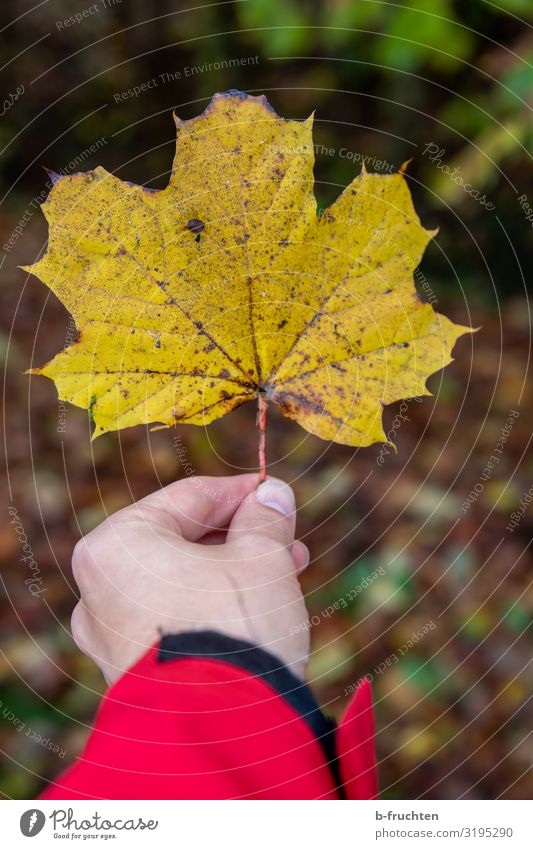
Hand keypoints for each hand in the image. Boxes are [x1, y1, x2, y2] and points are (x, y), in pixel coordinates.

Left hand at [70, 474, 310, 683]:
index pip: (187, 499)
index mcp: (116, 545)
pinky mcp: (128, 673)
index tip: (273, 491)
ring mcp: (108, 637)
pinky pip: (173, 620)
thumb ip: (265, 518)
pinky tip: (255, 608)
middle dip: (240, 538)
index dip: (239, 493)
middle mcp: (98, 589)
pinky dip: (211, 607)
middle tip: (287, 539)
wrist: (221, 731)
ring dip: (232, 572)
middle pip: (182, 542)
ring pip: (180, 583)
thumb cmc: (234, 628)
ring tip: (286, 570)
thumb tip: (272, 494)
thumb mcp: (261, 558)